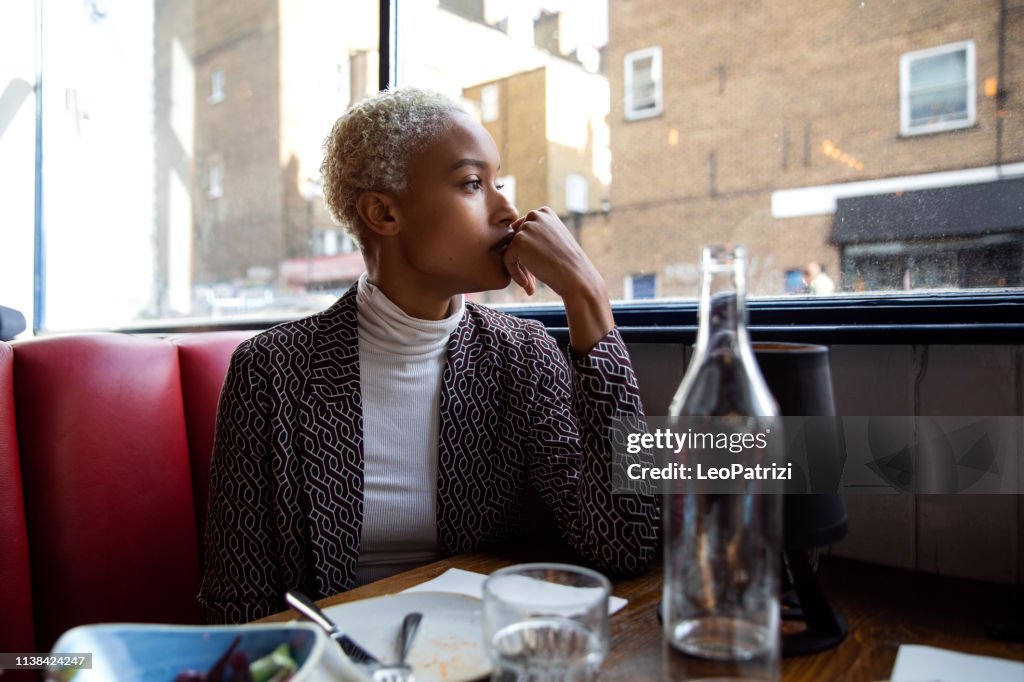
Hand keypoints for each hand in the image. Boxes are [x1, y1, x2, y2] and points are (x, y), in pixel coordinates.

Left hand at [503, 207, 613, 352]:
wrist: (577, 278)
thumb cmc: (568, 264)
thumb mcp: (555, 241)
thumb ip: (537, 236)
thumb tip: (513, 240)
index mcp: (545, 213)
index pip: (524, 232)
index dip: (528, 253)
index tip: (537, 270)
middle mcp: (535, 215)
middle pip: (516, 240)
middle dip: (522, 261)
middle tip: (532, 281)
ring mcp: (527, 227)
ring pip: (511, 251)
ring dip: (520, 270)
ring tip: (531, 285)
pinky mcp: (519, 241)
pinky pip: (507, 260)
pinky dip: (515, 275)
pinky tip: (528, 286)